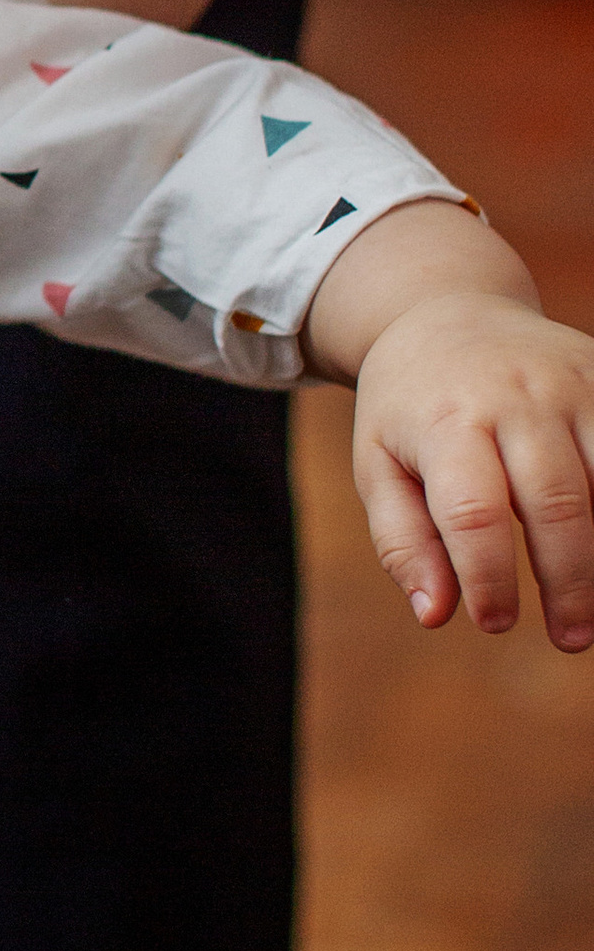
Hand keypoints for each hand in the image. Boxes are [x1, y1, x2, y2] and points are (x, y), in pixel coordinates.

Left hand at [352, 289, 593, 648]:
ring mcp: (573, 386)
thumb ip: (403, 543)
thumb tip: (435, 615)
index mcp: (447, 420)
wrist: (449, 312)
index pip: (472, 512)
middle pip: (556, 503)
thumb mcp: (378, 466)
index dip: (489, 576)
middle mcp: (517, 398)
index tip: (494, 623)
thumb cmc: (409, 407)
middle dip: (569, 581)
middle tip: (569, 638)